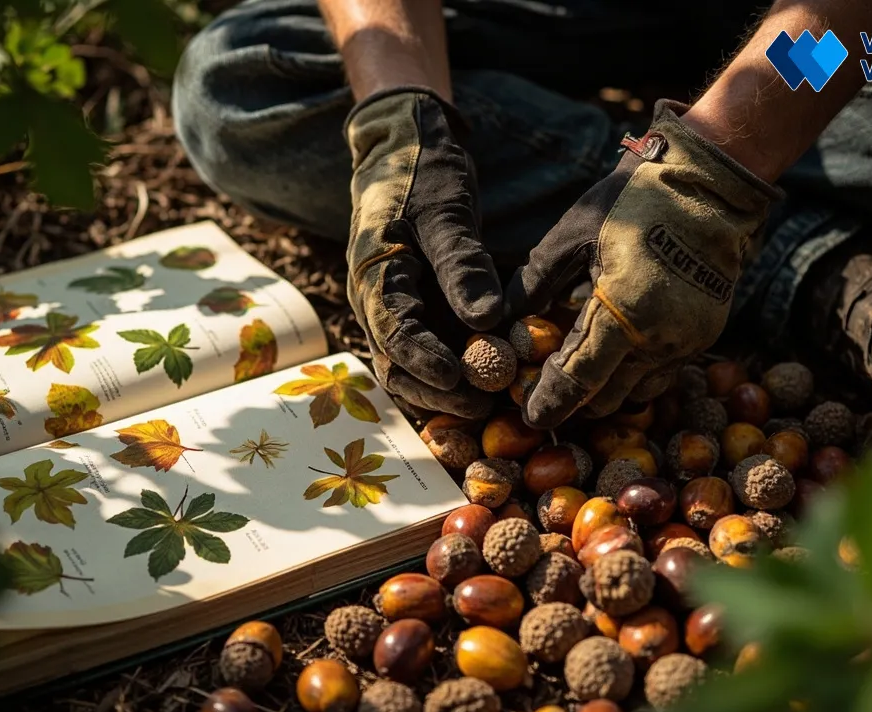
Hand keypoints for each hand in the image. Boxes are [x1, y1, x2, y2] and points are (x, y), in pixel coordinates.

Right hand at [344, 87, 502, 417]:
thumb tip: (485, 318)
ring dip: (451, 387)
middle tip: (486, 404)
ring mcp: (400, 307)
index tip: (461, 380)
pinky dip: (463, 366)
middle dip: (439, 390)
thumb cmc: (422, 170)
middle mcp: (378, 301)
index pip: (392, 332)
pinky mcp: (422, 307)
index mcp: (373, 274)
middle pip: (397, 364)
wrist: (407, 147)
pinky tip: (498, 376)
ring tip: (496, 400)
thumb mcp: (445, 211)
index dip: (424, 362)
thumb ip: (462, 264)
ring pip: (415, 365)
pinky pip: (437, 347)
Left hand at [505, 100, 781, 428]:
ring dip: (607, 390)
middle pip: (608, 399)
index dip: (550, 403)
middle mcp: (660, 338)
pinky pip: (662, 372)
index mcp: (624, 313)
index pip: (578, 379)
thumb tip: (499, 319)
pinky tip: (614, 350)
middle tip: (546, 390)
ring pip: (638, 392)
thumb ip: (535, 282)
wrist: (711, 183)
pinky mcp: (704, 336)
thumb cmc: (635, 201)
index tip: (530, 417)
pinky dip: (634, 371)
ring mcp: (687, 341)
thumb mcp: (572, 234)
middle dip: (576, 403)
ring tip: (579, 371)